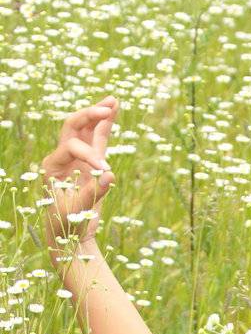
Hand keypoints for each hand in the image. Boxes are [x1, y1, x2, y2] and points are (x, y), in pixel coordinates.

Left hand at [39, 96, 117, 259]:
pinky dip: (106, 124)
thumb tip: (110, 175)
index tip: (105, 169)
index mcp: (51, 165)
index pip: (72, 147)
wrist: (69, 233)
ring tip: (113, 100)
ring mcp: (77, 157)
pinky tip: (114, 109)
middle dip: (89, 116)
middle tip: (106, 109)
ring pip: (86, 128)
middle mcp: (62, 156)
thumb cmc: (68, 223)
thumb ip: (92, 192)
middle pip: (72, 126)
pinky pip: (98, 138)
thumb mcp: (77, 211)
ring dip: (98, 113)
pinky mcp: (91, 162)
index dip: (89, 155)